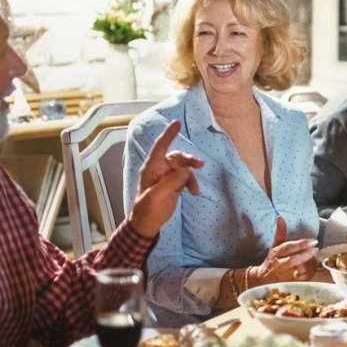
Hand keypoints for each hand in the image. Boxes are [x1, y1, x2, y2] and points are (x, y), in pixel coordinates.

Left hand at [130, 120, 203, 237]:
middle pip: (177, 157)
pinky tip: (194, 192)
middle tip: (199, 165)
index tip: (176, 123)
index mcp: (151, 168)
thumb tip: (185, 172)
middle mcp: (160, 169)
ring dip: (191, 176)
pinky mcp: (174, 184)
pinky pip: (187, 178)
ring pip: (184, 168)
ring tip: (195, 189)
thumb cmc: (147, 209)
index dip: (168, 134)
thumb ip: (171, 182)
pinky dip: (192, 183)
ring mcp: (168, 176)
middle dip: (189, 160)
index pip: (160, 147)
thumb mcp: (156, 196)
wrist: (148, 222)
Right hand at [250, 216, 317, 283]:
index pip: (288, 248)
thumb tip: (281, 218)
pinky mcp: (291, 284)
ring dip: (310, 263)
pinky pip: (304, 279)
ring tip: (316, 256)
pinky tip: (314, 265)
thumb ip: (280, 232)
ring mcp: (285, 276)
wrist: (263, 279)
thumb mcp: (275, 246)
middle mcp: (280, 265)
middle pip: (294, 260)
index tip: (312, 240)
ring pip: (300, 270)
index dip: (301, 244)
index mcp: (276, 254)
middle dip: (306, 254)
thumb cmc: (272, 260)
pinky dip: (311, 272)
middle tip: (315, 248)